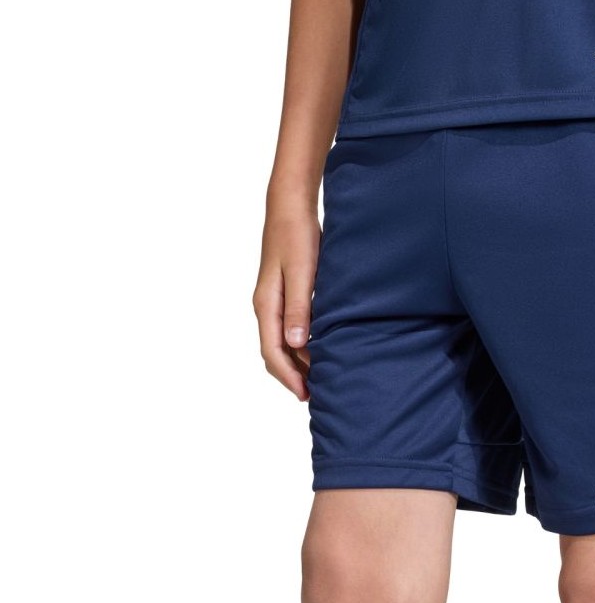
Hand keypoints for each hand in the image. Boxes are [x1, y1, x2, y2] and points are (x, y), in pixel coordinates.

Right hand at [253, 207, 320, 399]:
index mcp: (267, 304)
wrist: (291, 207)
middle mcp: (266, 306)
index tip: (305, 394)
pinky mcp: (285, 294)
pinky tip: (320, 348)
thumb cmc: (297, 236)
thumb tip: (296, 343)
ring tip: (320, 378)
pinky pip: (289, 328)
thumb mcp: (303, 271)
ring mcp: (274, 300)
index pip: (273, 351)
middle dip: (292, 375)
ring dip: (298, 361)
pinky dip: (302, 344)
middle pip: (274, 352)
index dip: (288, 376)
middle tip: (316, 395)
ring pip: (282, 342)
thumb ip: (299, 307)